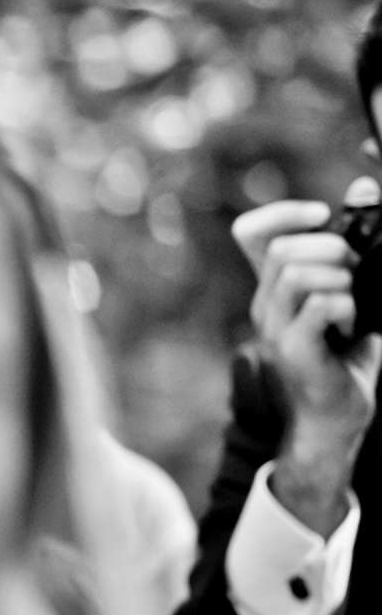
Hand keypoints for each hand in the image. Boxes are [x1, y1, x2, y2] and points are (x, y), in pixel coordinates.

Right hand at [234, 199, 377, 531]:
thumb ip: (350, 254)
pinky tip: (351, 324)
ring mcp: (274, 330)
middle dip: (330, 248)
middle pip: (281, 250)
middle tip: (355, 272)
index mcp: (272, 290)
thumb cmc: (344, 361)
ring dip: (339, 278)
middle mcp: (263, 306)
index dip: (282, 213)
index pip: (250, 232)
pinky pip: (321, 306)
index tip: (322, 217)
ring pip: (298, 274)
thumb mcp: (347, 298)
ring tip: (353, 300)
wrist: (333, 421)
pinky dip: (347, 307)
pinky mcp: (294, 352)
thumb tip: (363, 193)